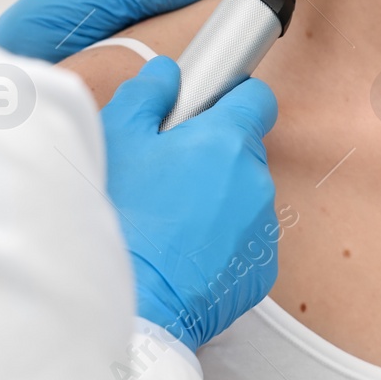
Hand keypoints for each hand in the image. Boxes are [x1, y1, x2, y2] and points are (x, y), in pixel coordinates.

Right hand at [102, 55, 280, 350]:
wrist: (134, 304)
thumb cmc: (122, 216)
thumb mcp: (117, 137)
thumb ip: (148, 93)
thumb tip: (169, 75)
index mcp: (228, 140)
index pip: (257, 98)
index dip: (231, 98)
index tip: (205, 110)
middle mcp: (257, 180)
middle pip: (245, 148)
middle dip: (213, 151)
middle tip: (168, 170)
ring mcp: (263, 228)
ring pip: (244, 195)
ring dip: (217, 197)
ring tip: (169, 218)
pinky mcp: (261, 271)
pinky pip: (245, 239)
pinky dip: (221, 240)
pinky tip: (181, 250)